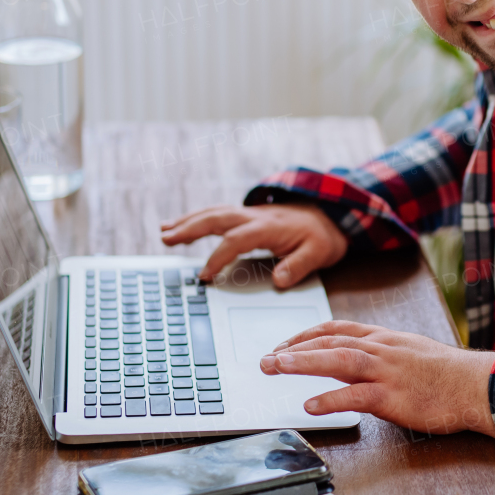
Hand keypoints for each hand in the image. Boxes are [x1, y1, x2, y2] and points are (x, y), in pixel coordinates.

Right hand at [160, 204, 348, 287]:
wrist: (331, 213)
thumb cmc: (322, 236)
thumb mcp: (319, 253)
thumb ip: (298, 266)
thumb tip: (278, 280)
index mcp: (268, 227)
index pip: (236, 240)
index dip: (218, 257)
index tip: (204, 276)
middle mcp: (254, 216)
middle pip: (216, 218)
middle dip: (190, 228)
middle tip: (166, 238)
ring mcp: (249, 214)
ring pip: (213, 213)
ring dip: (188, 221)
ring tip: (164, 232)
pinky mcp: (246, 216)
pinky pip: (217, 214)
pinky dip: (197, 219)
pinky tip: (181, 225)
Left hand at [259, 320, 494, 438]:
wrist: (476, 384)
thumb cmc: (444, 373)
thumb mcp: (406, 351)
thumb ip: (375, 353)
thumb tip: (345, 359)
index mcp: (382, 338)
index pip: (335, 328)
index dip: (304, 334)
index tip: (282, 344)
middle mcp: (380, 349)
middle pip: (330, 340)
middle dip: (293, 347)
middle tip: (265, 359)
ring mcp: (387, 371)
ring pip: (338, 359)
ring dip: (303, 362)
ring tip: (276, 367)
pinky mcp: (394, 396)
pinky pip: (356, 396)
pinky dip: (331, 399)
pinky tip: (310, 405)